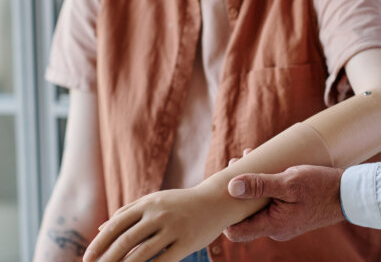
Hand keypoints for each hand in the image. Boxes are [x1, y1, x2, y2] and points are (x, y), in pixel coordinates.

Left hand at [83, 186, 228, 261]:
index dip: (99, 243)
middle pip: (125, 240)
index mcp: (147, 203)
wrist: (216, 201)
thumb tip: (100, 229)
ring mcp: (174, 228)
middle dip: (107, 259)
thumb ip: (128, 212)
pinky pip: (163, 260)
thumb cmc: (180, 204)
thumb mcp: (154, 201)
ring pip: (142, 253)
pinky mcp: (187, 242)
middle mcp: (159, 214)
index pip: (116, 225)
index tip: (87, 259)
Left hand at [223, 165, 344, 241]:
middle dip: (237, 192)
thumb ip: (260, 185)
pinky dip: (264, 186)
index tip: (220, 191)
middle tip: (234, 167)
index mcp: (273, 225)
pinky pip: (270, 203)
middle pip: (245, 216)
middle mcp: (276, 228)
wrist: (350, 193)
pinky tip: (264, 166)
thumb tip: (231, 187)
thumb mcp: (289, 182)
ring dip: (251, 185)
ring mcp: (284, 222)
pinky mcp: (291, 213)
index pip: (235, 232)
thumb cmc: (321, 187)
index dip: (223, 214)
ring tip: (248, 159)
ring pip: (258, 206)